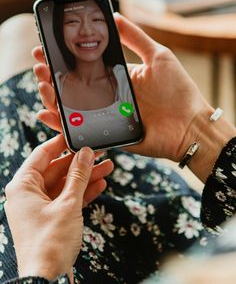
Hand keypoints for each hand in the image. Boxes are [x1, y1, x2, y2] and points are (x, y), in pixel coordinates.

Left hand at [4, 135, 112, 279]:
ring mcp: (41, 206)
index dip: (61, 144)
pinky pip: (68, 198)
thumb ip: (78, 176)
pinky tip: (100, 184)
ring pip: (66, 184)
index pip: (42, 155)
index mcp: (23, 186)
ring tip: (106, 167)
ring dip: (86, 176)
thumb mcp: (68, 203)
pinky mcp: (52, 217)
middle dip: (80, 163)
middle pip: (57, 169)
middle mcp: (30, 194)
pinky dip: (83, 192)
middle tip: (99, 154)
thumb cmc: (50, 242)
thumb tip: (86, 153)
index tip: (77, 136)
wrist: (47, 279)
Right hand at [32, 15, 208, 161]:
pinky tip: (47, 114)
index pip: (83, 68)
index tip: (47, 50)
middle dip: (52, 77)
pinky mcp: (106, 135)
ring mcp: (105, 117)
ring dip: (52, 97)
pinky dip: (61, 125)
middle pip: (73, 88)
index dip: (64, 60)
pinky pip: (80, 131)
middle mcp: (107, 98)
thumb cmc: (178, 92)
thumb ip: (135, 37)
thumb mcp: (158, 56)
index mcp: (115, 79)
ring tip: (42, 84)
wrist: (189, 125)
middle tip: (40, 66)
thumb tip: (115, 15)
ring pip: (71, 109)